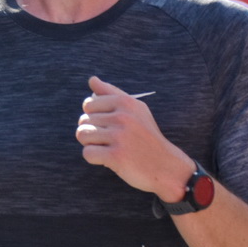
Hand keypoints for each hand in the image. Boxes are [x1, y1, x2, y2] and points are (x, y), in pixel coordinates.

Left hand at [75, 76, 192, 200]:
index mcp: (126, 102)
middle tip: (113, 140)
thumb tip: (92, 79)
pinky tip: (109, 159)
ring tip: (109, 148)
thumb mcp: (135, 110)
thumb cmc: (145, 137)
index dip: (95, 117)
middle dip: (93, 132)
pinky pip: (87, 153)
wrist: (165, 166)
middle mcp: (122, 117)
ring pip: (82, 135)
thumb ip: (111, 93)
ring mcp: (119, 136)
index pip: (88, 104)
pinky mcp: (116, 156)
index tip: (111, 125)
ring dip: (91, 144)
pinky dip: (95, 158)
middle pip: (84, 120)